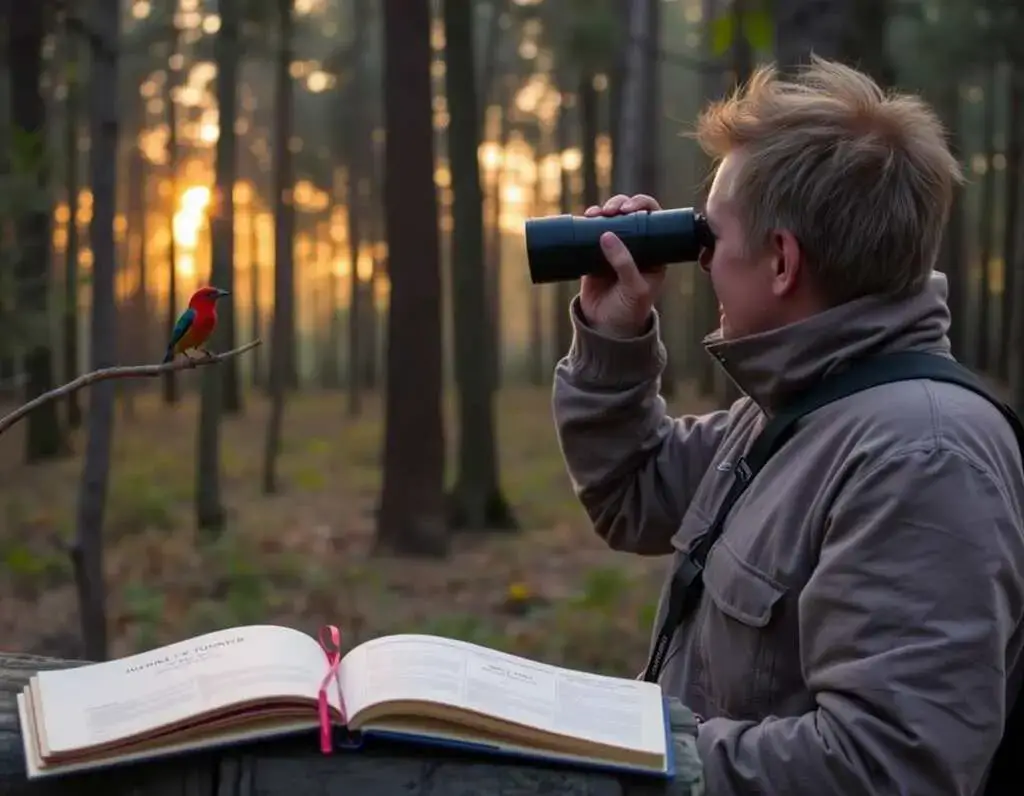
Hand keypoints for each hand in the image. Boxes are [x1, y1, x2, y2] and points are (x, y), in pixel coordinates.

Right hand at [579, 194, 666, 338]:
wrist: (607, 329)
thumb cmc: (630, 311)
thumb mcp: (634, 288)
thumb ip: (624, 263)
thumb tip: (607, 234)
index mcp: (654, 251)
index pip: (653, 219)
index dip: (643, 206)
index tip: (630, 207)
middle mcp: (636, 246)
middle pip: (630, 214)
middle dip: (620, 205)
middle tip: (611, 210)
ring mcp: (615, 249)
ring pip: (610, 220)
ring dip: (603, 210)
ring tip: (595, 214)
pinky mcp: (595, 255)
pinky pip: (591, 233)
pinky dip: (587, 224)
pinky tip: (585, 218)